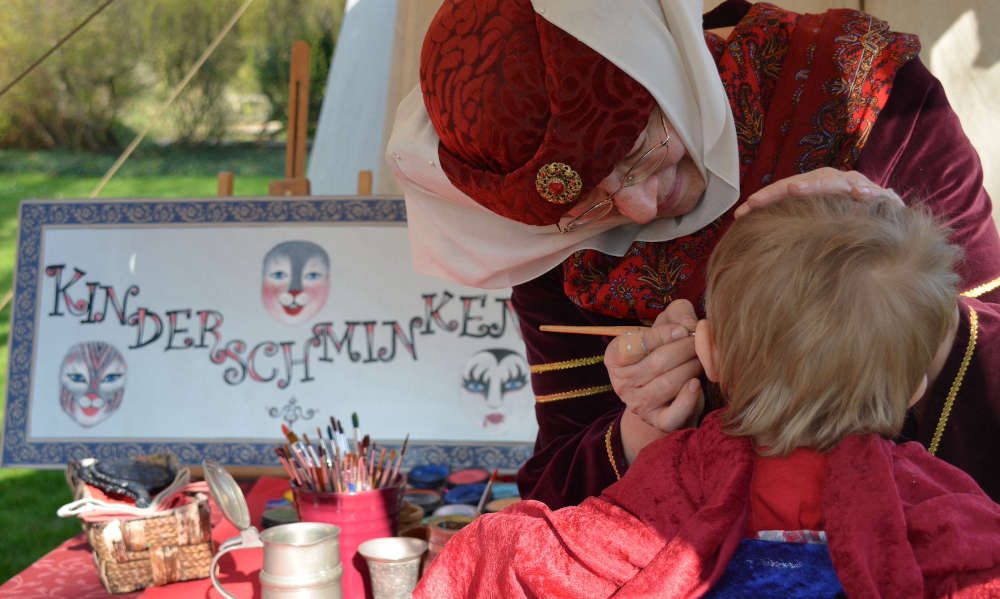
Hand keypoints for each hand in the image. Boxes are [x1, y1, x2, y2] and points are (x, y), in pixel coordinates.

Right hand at [605, 300, 705, 461]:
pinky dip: (689, 397)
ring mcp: (638, 404)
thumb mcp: (668, 325)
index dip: (662, 334)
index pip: (634, 343)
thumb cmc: (668, 351)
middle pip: (657, 362)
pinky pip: (674, 413)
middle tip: (701, 344)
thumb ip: (678, 313)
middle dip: (686, 349)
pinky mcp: (657, 422)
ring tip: (701, 361)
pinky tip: (696, 384)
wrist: (669, 393)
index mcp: (615, 356)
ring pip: (669, 383)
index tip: (683, 331)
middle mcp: (621, 382)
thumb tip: (689, 326)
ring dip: (692, 368)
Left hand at [735, 167, 902, 218]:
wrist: (892, 221)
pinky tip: (859, 193)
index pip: (786, 189)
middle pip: (806, 182)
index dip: (765, 198)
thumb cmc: (846, 226)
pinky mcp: (884, 197)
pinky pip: (875, 193)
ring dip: (816, 185)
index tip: (742, 212)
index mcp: (817, 187)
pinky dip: (868, 192)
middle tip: (758, 200)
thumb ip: (793, 227)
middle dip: (781, 190)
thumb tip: (753, 236)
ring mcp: (859, 185)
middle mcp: (836, 182)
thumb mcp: (817, 226)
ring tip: (796, 190)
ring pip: (835, 182)